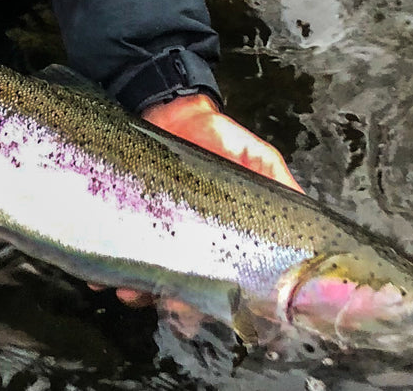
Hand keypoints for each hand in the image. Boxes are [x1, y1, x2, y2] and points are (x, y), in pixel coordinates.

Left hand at [104, 94, 300, 308]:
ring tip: (129, 292)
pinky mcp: (123, 219)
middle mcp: (186, 243)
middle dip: (171, 302)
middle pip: (180, 288)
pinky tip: (100, 279)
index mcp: (222, 238)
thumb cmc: (218, 136)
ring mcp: (153, 234)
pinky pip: (111, 251)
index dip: (215, 300)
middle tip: (165, 302)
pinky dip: (103, 271)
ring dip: (136, 291)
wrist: (169, 105)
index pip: (221, 282)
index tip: (208, 308)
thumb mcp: (258, 159)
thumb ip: (279, 186)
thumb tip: (312, 221)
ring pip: (144, 277)